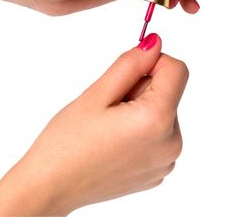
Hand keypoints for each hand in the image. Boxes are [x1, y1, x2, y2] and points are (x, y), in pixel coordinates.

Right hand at [0, 33, 188, 215]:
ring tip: (111, 125)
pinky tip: (116, 139)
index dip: (153, 62)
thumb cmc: (67, 142)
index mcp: (158, 121)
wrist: (51, 186)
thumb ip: (131, 64)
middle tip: (110, 105)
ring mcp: (166, 161)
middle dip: (142, 89)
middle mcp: (171, 143)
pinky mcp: (158, 170)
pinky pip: (159, 134)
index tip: (129, 72)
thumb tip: (155, 43)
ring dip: (141, 108)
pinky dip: (141, 128)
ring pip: (163, 111)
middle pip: (169, 91)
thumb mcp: (98, 93)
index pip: (177, 69)